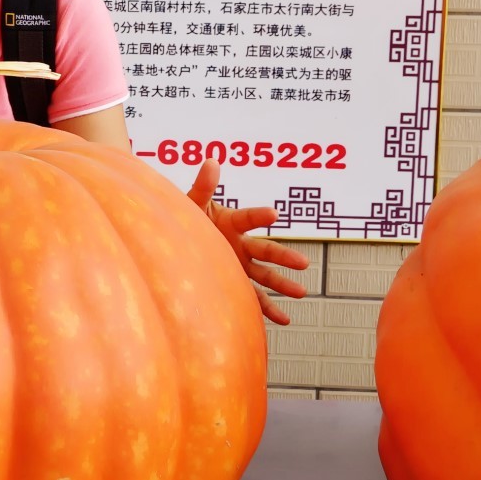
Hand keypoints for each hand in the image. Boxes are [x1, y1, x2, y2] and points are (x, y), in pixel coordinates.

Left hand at [186, 160, 309, 325]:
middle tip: (303, 263)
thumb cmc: (187, 218)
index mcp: (231, 222)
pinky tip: (285, 319)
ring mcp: (239, 265)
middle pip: (265, 250)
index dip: (259, 215)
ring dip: (283, 284)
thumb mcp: (192, 202)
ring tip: (302, 293)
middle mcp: (240, 244)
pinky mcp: (235, 282)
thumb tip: (211, 160)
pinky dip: (269, 309)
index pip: (247, 217)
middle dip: (284, 256)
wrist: (177, 241)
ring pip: (265, 276)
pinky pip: (255, 297)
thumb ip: (203, 186)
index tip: (274, 213)